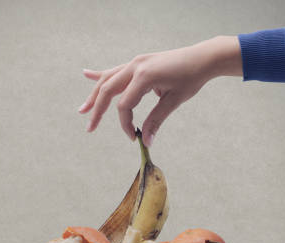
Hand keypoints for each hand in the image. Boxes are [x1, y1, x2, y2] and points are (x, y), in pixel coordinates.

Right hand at [78, 36, 241, 145]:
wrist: (202, 58)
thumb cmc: (191, 78)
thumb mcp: (174, 101)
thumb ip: (156, 120)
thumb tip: (145, 141)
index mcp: (144, 76)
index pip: (124, 105)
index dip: (126, 123)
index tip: (134, 136)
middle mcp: (135, 66)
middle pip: (108, 91)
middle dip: (98, 111)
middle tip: (90, 128)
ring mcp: (135, 62)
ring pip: (108, 80)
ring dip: (94, 95)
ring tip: (82, 109)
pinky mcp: (138, 63)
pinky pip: (116, 70)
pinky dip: (101, 74)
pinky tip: (86, 74)